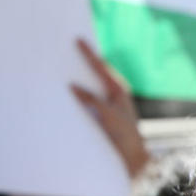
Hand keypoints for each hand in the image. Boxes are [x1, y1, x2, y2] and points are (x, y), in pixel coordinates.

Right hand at [70, 39, 148, 177]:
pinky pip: (87, 99)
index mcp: (118, 90)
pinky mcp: (102, 114)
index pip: (101, 67)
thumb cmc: (124, 135)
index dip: (89, 53)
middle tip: (67, 48)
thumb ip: (92, 99)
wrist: (132, 156)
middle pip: (95, 73)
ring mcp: (107, 103)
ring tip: (63, 67)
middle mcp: (113, 94)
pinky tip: (66, 92)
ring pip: (90, 85)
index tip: (78, 39)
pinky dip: (78, 93)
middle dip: (82, 61)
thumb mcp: (108, 115)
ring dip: (78, 77)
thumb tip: (72, 87)